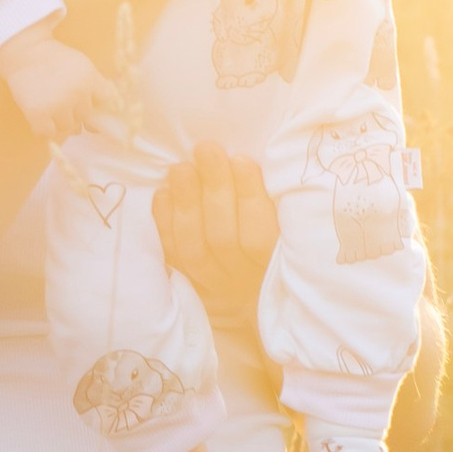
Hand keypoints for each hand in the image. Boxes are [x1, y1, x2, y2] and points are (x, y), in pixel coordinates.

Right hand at [0, 24, 125, 143]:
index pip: (105, 103)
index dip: (96, 104)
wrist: (24, 52)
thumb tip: (102, 117)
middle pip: (85, 117)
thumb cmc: (54, 59)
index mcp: (90, 79)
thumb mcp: (82, 65)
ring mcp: (57, 105)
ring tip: (49, 107)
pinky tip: (40, 117)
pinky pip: (48, 133)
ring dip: (60, 122)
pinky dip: (43, 128)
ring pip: (68, 128)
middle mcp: (77, 93)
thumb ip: (95, 85)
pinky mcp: (38, 114)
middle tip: (62, 101)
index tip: (88, 103)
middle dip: (75, 112)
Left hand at [153, 141, 276, 319]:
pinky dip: (164, 225)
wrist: (254, 302)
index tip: (240, 159)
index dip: (249, 197)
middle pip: (223, 239)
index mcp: (275, 267)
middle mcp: (244, 282)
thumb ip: (279, 202)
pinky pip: (172, 259)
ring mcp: (213, 288)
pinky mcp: (188, 288)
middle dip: (214, 190)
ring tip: (181, 168)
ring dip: (186, 204)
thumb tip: (254, 156)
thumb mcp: (290, 233)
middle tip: (206, 150)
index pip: (260, 236)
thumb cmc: (279, 249)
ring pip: (194, 250)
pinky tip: (162, 193)